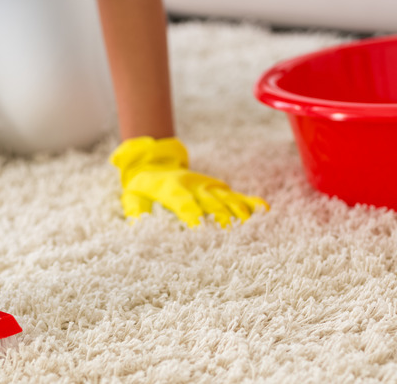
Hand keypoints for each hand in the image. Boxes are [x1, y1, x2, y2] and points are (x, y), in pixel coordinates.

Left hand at [110, 137, 268, 226]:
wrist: (155, 161)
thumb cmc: (142, 186)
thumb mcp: (132, 197)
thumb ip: (135, 211)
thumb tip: (136, 226)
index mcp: (172, 188)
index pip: (184, 204)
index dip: (192, 216)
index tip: (200, 230)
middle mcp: (193, 185)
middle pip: (210, 202)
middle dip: (221, 218)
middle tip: (232, 235)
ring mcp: (207, 185)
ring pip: (226, 198)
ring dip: (238, 211)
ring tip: (251, 226)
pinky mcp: (216, 187)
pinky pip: (235, 194)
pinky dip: (249, 202)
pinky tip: (263, 211)